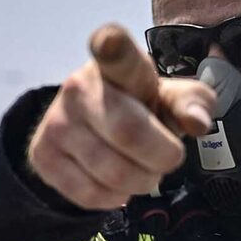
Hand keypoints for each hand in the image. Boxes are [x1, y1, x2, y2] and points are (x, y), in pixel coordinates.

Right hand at [28, 24, 216, 209]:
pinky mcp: (43, 156)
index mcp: (116, 64)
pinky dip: (115, 198)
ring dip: (141, 182)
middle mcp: (78, 87)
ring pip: (113, 174)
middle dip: (162, 158)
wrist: (90, 126)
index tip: (109, 41)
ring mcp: (56, 122)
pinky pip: (91, 195)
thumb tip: (198, 122)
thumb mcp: (171, 99)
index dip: (112, 46)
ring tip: (140, 169)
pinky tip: (115, 182)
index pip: (114, 53)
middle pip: (130, 134)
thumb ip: (193, 103)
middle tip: (165, 157)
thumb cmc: (141, 107)